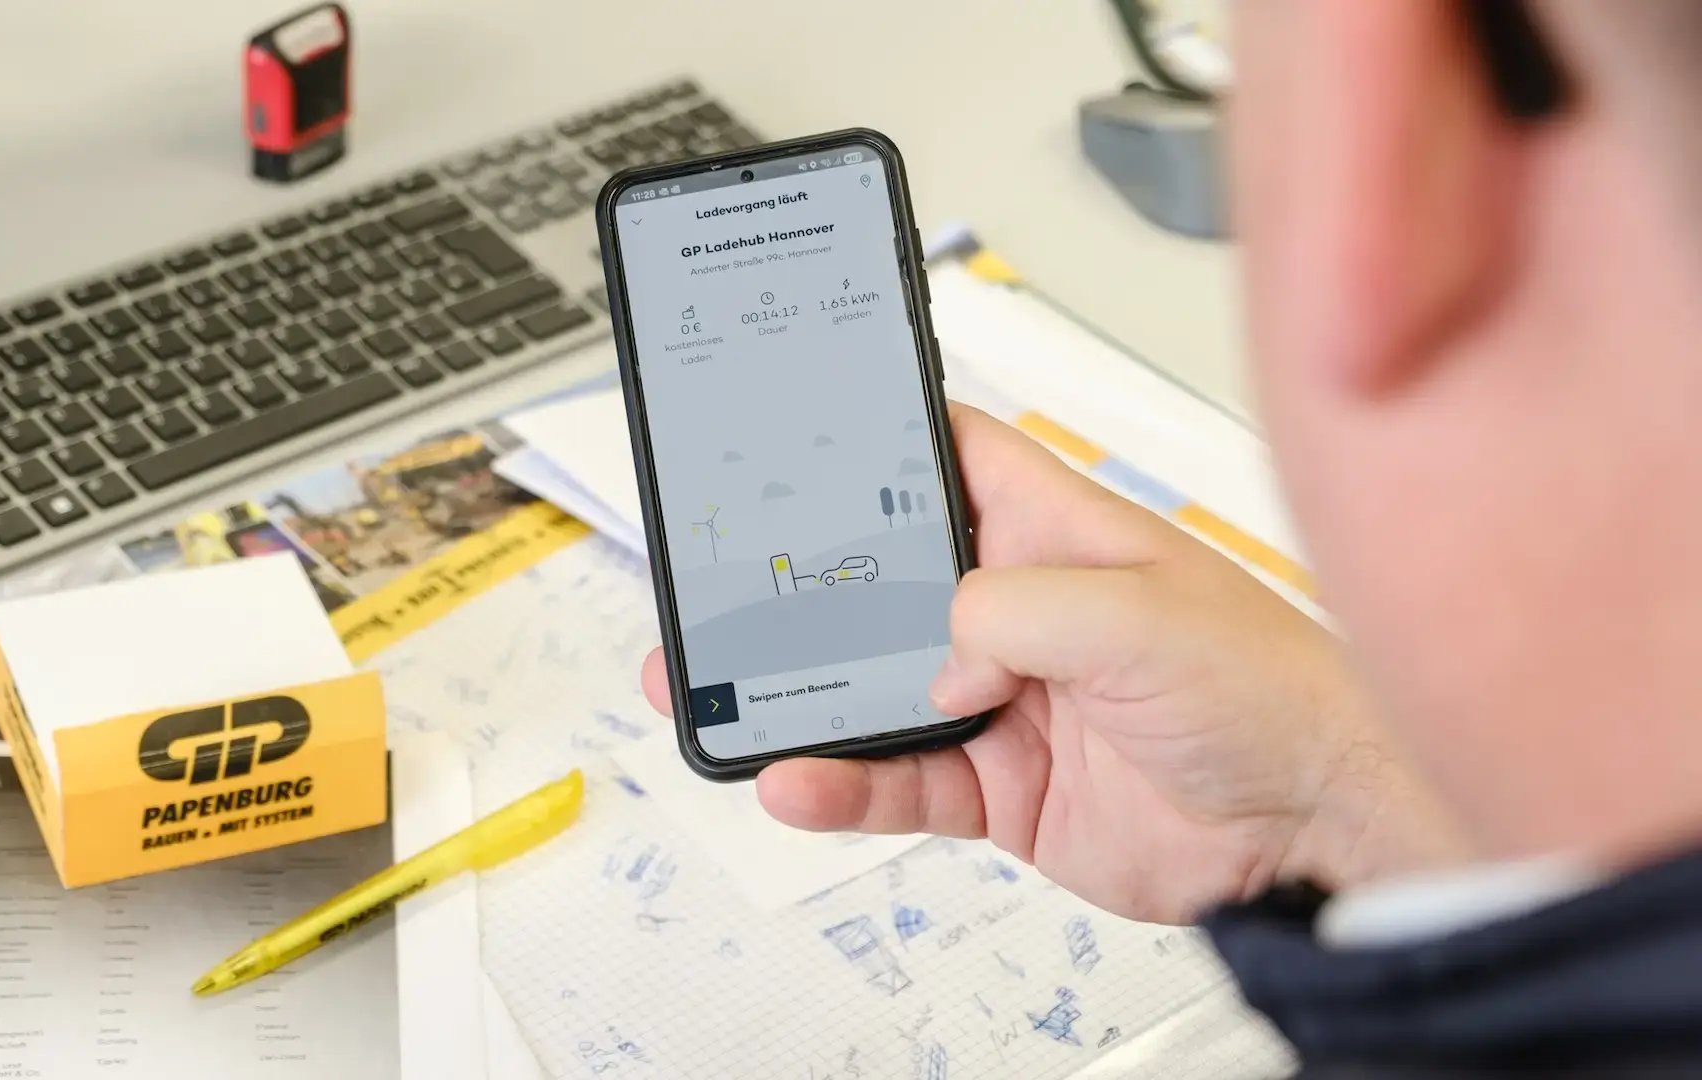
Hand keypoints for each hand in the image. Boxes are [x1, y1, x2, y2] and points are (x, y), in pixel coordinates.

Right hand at [641, 404, 1465, 923]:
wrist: (1315, 826)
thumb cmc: (1270, 688)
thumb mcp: (1137, 616)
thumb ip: (1013, 615)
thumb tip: (934, 662)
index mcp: (1051, 531)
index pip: (940, 462)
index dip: (866, 448)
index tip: (781, 446)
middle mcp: (1018, 609)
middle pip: (881, 586)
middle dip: (799, 589)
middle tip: (717, 592)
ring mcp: (1003, 700)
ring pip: (873, 690)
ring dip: (800, 696)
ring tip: (726, 694)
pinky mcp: (1002, 786)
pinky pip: (901, 782)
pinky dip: (843, 783)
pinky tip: (798, 779)